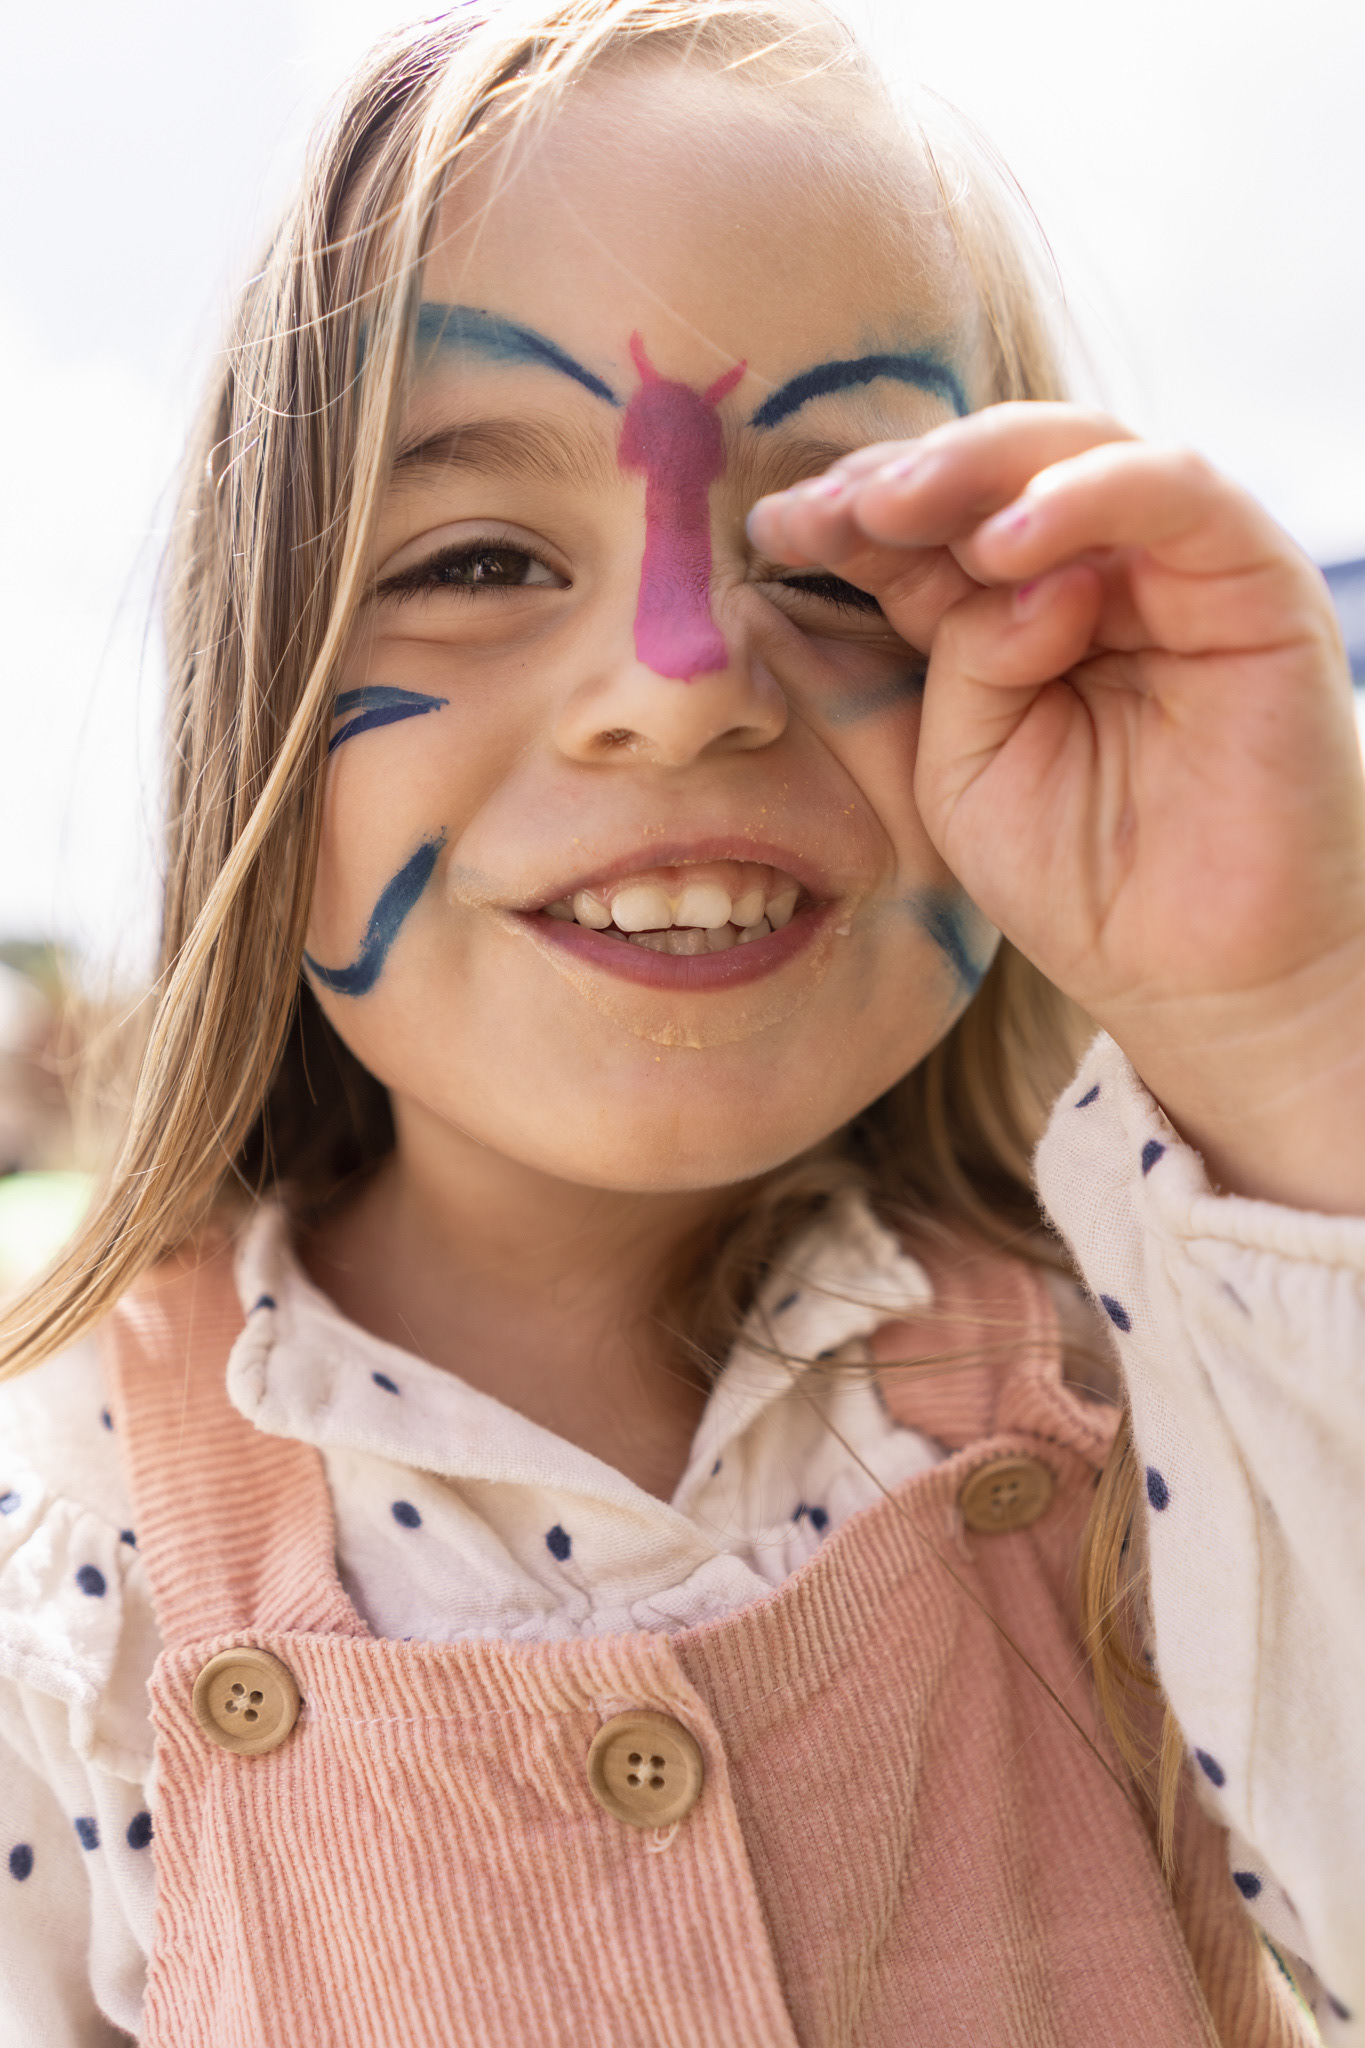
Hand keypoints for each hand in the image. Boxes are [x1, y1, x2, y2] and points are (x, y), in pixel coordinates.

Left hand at [747, 404, 1364, 1212]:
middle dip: (904, 477)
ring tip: (893, 508)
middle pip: (1001, 471)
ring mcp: (1180, 567)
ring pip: (1081, 452)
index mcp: (1024, 609)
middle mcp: (1105, 568)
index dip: (856, 513)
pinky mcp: (1255, 581)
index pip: (937, 527)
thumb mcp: (963, 762)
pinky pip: (1174, 493)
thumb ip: (947, 654)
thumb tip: (961, 551)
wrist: (1198, 978)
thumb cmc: (1081, 878)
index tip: (773, 526)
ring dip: (977, 470)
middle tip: (829, 508)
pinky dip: (1083, 498)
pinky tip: (1002, 545)